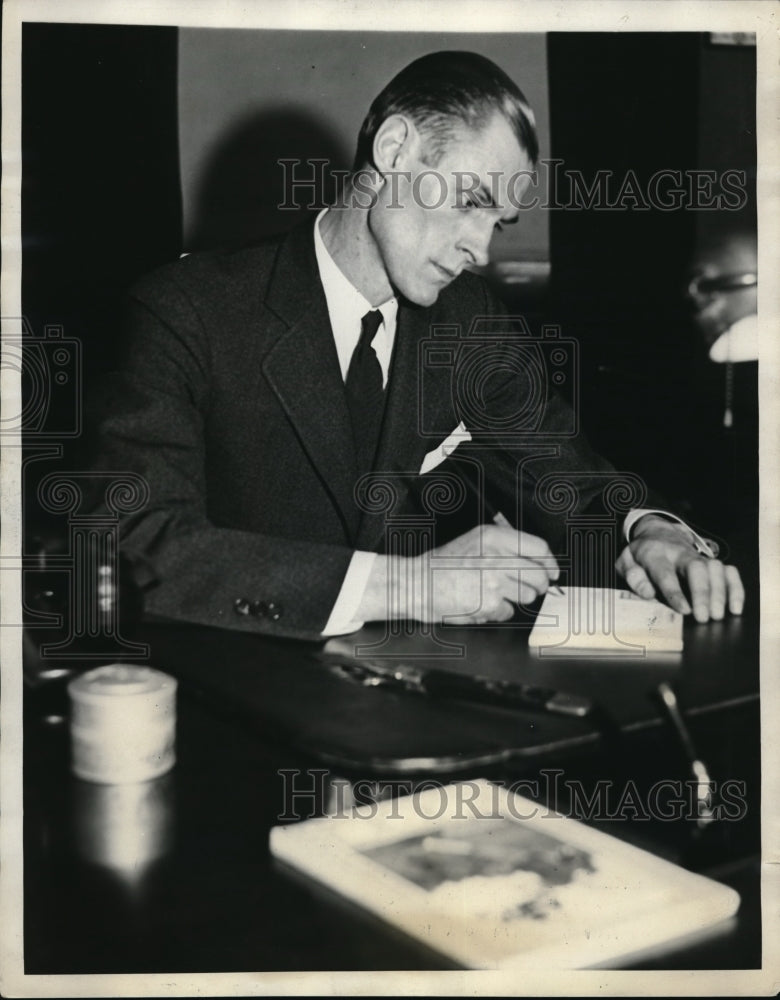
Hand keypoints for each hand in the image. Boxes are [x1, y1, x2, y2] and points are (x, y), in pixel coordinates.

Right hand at [413, 524, 559, 624]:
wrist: (418, 584)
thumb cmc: (443, 565)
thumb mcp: (474, 541)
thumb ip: (505, 546)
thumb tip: (538, 560)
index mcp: (493, 537)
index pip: (539, 547)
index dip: (550, 562)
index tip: (553, 571)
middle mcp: (496, 557)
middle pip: (539, 575)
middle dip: (538, 585)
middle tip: (529, 587)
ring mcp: (494, 582)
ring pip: (528, 596)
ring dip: (515, 599)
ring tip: (494, 592)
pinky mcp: (489, 604)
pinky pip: (508, 612)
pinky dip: (498, 612)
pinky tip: (481, 602)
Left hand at [615, 515, 743, 621]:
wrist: (658, 534)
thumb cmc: (641, 555)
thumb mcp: (626, 561)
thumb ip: (632, 576)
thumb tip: (648, 594)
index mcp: (655, 554)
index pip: (665, 573)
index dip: (675, 592)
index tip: (684, 611)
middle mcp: (680, 553)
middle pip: (696, 568)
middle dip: (703, 593)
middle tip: (704, 617)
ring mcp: (699, 556)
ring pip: (715, 569)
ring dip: (720, 593)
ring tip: (718, 616)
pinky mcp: (712, 562)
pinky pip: (729, 572)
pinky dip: (735, 589)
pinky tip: (735, 608)